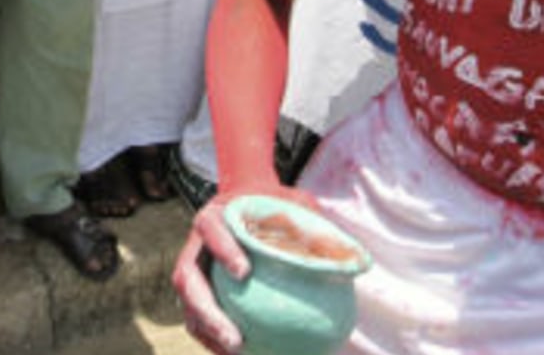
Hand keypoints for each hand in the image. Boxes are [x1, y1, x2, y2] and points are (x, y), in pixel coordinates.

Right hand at [174, 183, 323, 353]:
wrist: (244, 202)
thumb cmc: (273, 204)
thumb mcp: (295, 203)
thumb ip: (316, 224)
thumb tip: (356, 260)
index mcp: (214, 217)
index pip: (211, 230)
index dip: (223, 249)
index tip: (244, 273)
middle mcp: (196, 244)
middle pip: (187, 278)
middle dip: (208, 312)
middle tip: (236, 338)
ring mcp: (193, 269)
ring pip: (189, 306)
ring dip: (209, 333)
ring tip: (236, 354)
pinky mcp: (198, 290)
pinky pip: (199, 319)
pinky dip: (214, 339)